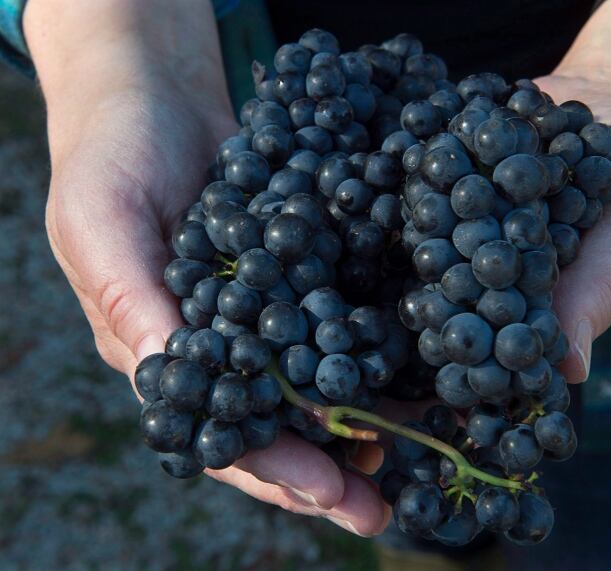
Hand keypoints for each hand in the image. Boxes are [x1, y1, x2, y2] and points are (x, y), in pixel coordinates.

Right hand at [27, 0, 388, 535]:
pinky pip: (339, 324)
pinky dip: (373, 354)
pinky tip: (414, 377)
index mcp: (163, 353)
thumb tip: (172, 369)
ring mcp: (266, 315)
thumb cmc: (111, 159)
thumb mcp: (101, 223)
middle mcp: (222, 347)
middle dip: (326, 468)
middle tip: (380, 508)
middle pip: (276, 425)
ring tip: (412, 456)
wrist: (157, 98)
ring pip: (315, 385)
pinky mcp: (302, 277)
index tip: (325, 492)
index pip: (216, 431)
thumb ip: (129, 297)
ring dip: (360, 422)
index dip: (268, 467)